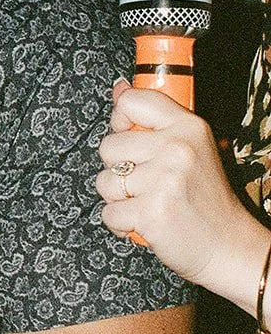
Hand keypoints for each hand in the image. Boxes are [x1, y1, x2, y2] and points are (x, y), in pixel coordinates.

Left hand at [96, 81, 267, 302]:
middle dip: (118, 169)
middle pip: (108, 146)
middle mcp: (177, 148)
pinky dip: (121, 224)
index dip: (120, 120)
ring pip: (104, 182)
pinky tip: (144, 223)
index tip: (129, 136)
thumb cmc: (206, 199)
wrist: (229, 246)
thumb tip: (119, 87)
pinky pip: (108, 213)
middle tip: (147, 184)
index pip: (132, 102)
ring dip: (119, 199)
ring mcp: (164, 180)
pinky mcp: (151, 212)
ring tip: (147, 203)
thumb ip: (155, 122)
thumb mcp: (193, 149)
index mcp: (188, 127)